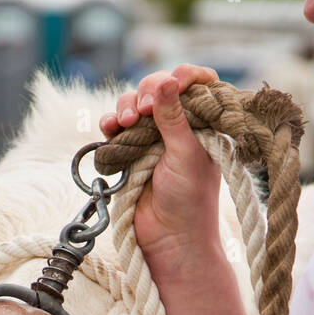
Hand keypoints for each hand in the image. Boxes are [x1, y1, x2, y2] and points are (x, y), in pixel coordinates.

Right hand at [99, 64, 224, 271]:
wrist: (169, 238)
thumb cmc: (189, 199)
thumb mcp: (186, 153)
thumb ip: (174, 117)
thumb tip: (166, 81)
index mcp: (203, 123)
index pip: (198, 84)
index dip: (185, 77)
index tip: (175, 81)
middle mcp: (178, 126)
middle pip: (159, 88)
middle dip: (148, 92)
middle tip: (145, 110)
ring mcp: (152, 138)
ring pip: (134, 105)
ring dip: (126, 108)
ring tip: (125, 123)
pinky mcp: (130, 152)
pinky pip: (116, 128)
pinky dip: (110, 124)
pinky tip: (110, 129)